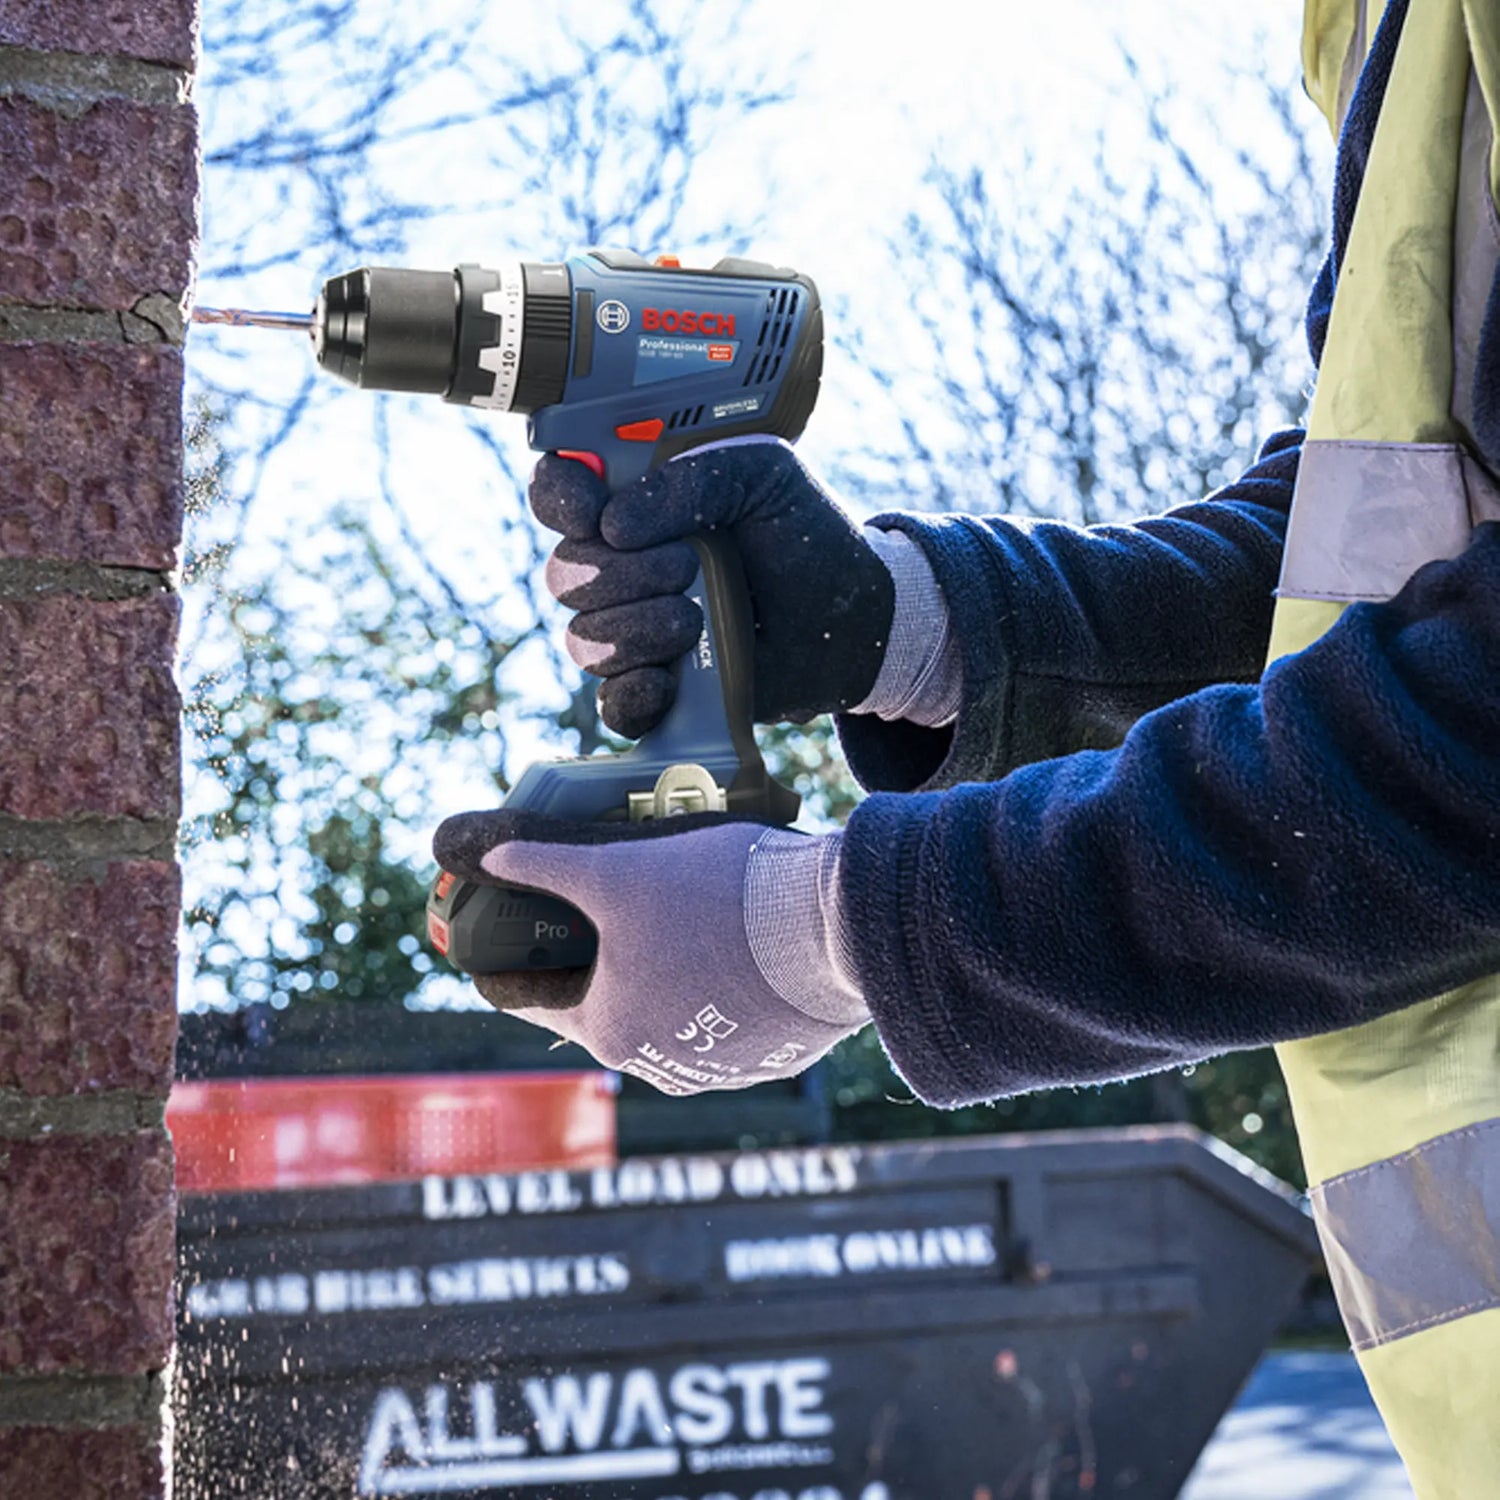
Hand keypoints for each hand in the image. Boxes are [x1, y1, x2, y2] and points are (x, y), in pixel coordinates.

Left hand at [433, 808, 867, 1094]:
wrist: (837, 929)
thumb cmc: (717, 901)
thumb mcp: (616, 868)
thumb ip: (545, 863)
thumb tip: (486, 852)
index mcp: (610, 1030)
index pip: (532, 998)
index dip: (513, 955)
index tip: (512, 925)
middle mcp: (660, 1064)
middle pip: (606, 1000)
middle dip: (600, 951)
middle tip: (610, 898)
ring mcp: (722, 1066)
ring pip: (670, 1009)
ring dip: (664, 968)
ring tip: (678, 908)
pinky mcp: (774, 1054)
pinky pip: (729, 1018)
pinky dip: (720, 984)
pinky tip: (732, 938)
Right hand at [531, 438, 895, 736]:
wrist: (850, 620)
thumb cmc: (805, 537)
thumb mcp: (762, 477)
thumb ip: (691, 478)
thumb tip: (613, 526)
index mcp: (637, 503)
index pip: (559, 491)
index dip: (559, 500)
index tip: (592, 513)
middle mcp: (622, 566)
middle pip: (564, 573)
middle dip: (622, 573)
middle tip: (687, 566)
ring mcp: (634, 630)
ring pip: (582, 638)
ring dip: (637, 628)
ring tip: (698, 620)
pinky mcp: (656, 690)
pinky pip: (610, 703)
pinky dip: (634, 692)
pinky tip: (669, 678)